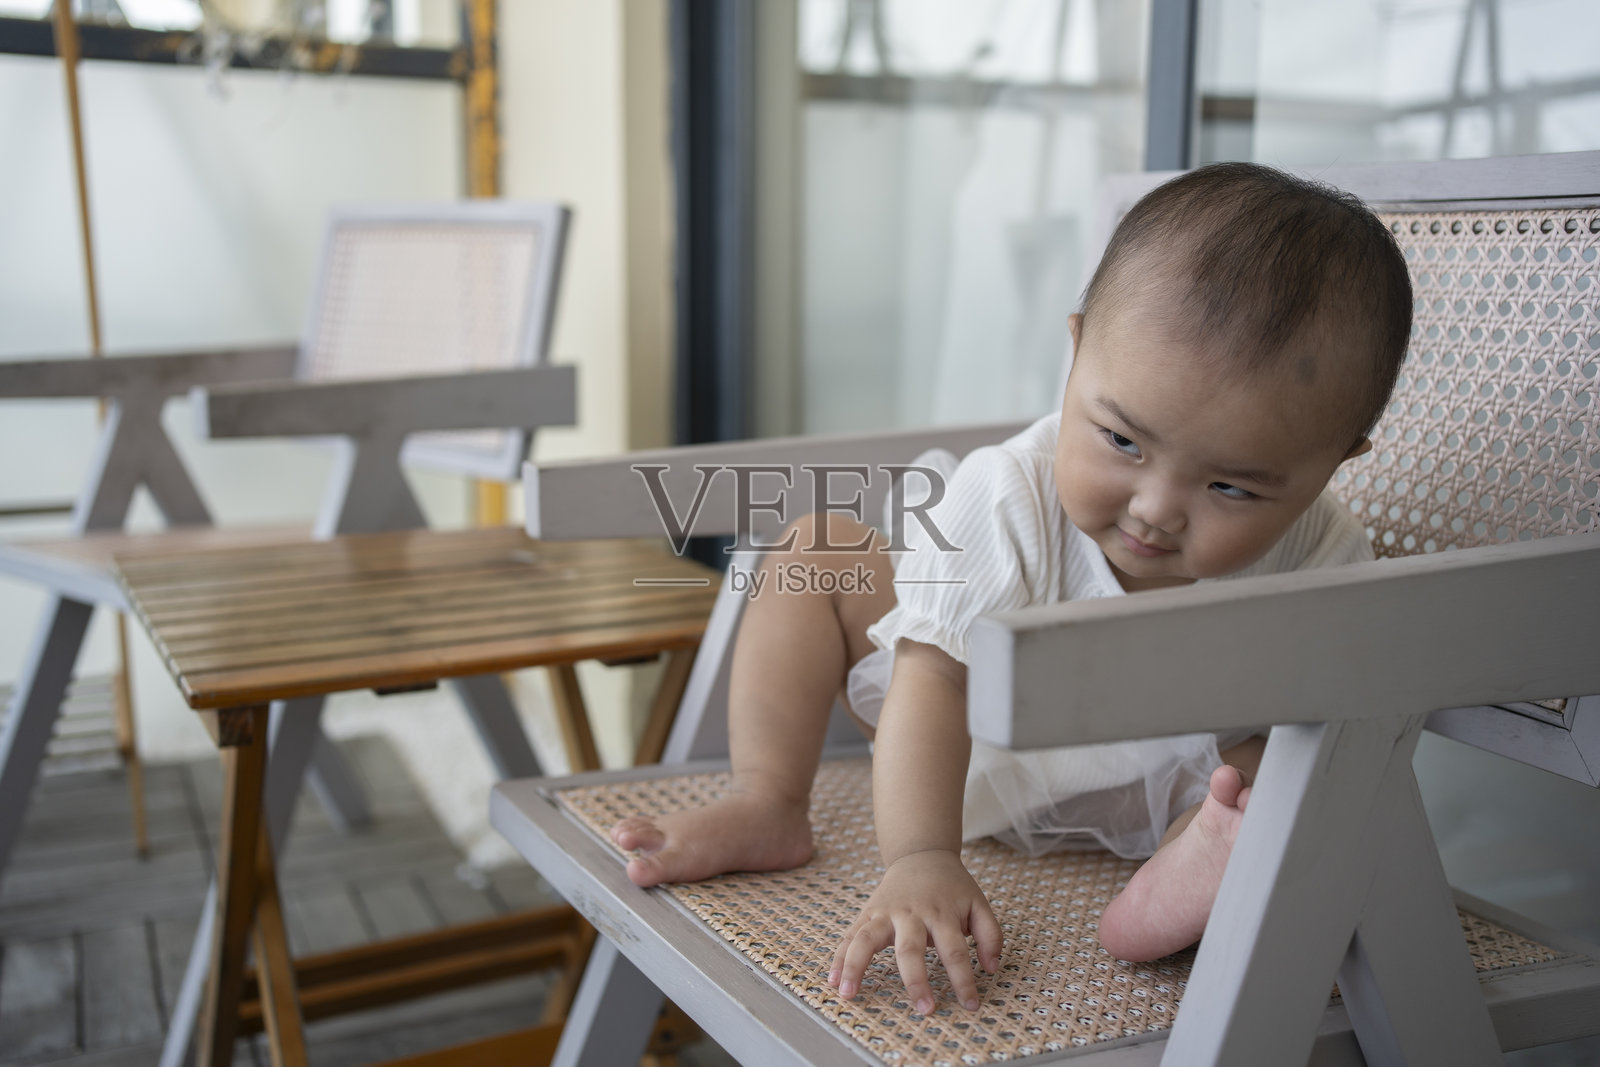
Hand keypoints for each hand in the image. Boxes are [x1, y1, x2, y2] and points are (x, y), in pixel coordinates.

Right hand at [828, 848, 1002, 1013]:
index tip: (970, 1005)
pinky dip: (839, 958)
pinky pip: (849, 936)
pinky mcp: (867, 914)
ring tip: (849, 995)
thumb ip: (990, 934)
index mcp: (941, 912)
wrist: (921, 854)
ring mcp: (884, 913)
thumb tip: (991, 968)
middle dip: (916, 982)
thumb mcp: (979, 903)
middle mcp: (910, 914)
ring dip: (855, 966)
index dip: (963, 980)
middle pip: (910, 949)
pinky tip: (833, 981)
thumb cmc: (952, 887)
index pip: (954, 951)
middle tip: (925, 1010)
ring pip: (865, 939)